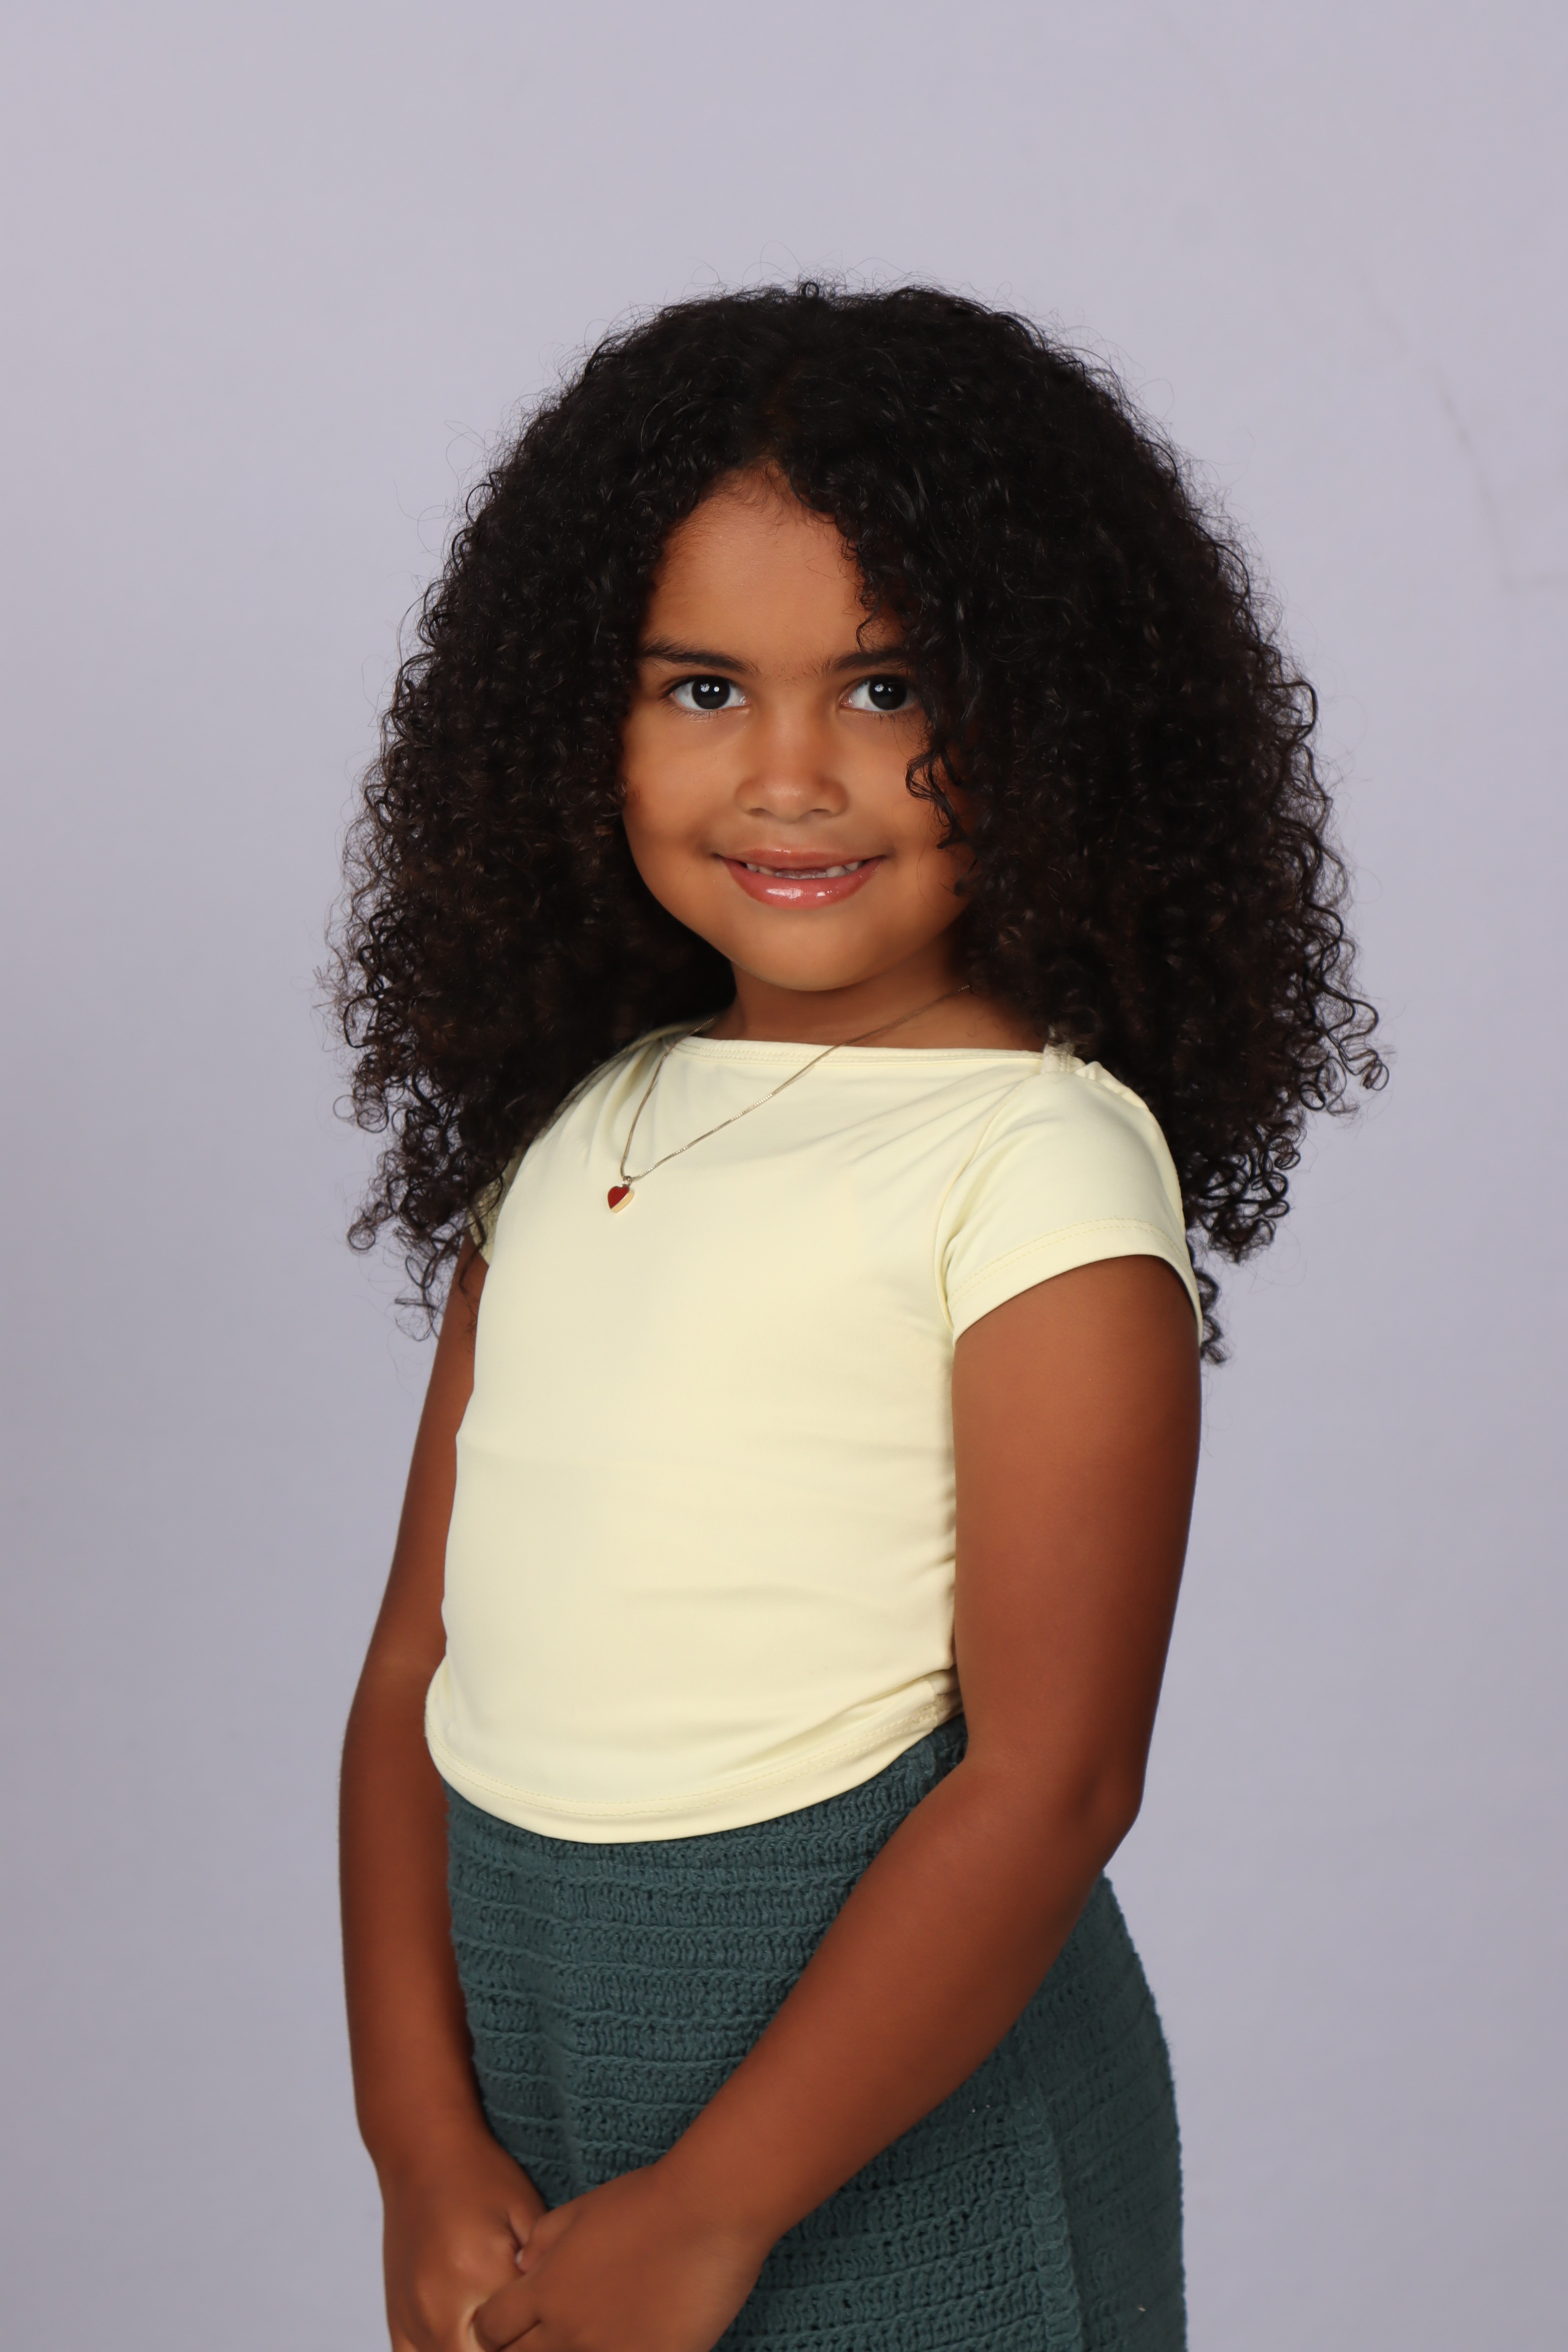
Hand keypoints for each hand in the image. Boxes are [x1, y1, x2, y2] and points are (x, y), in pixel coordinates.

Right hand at [381, 2129, 547, 2350]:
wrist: (424, 2153)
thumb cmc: (481, 2176)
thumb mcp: (527, 2211)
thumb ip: (543, 2267)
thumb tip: (561, 2310)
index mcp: (479, 2274)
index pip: (519, 2337)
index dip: (541, 2335)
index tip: (553, 2323)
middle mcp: (439, 2305)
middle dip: (511, 2346)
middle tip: (530, 2329)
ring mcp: (412, 2317)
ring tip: (500, 2334)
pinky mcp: (396, 2318)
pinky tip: (462, 2344)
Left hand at [472, 2163, 769, 2351]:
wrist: (708, 2211)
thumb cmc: (646, 2201)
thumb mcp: (582, 2208)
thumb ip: (543, 2240)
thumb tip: (522, 2264)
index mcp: (546, 2291)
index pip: (491, 2329)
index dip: (493, 2327)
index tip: (506, 2323)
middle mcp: (569, 2332)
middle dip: (522, 2349)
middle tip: (544, 2332)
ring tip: (589, 2333)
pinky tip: (628, 2338)